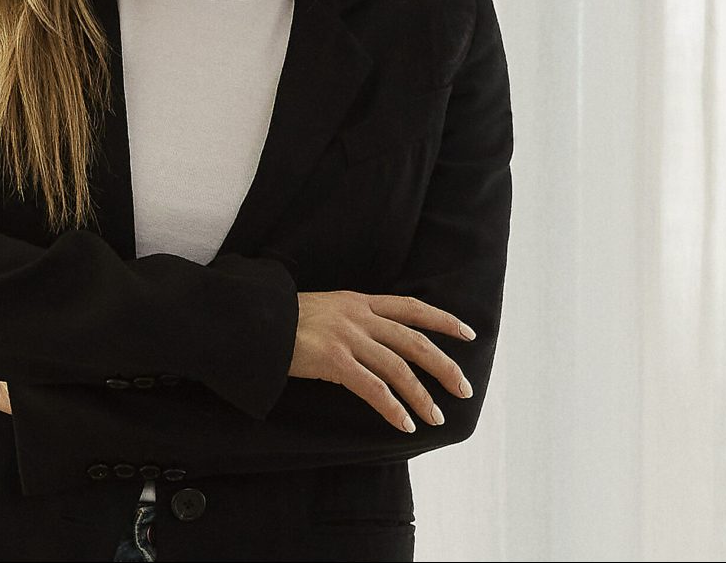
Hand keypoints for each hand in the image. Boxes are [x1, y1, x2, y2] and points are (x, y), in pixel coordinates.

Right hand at [288, 291, 475, 432]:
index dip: (442, 319)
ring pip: (399, 368)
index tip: (467, 333)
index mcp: (360, 301)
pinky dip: (393, 408)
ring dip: (422, 395)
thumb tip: (374, 337)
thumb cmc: (286, 318)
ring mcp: (348, 338)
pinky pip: (373, 388)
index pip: (411, 307)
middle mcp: (360, 317)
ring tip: (437, 417)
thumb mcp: (326, 307)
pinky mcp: (334, 361)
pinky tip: (405, 424)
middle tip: (464, 388)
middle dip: (444, 365)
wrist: (257, 319)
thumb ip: (352, 318)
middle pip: (414, 340)